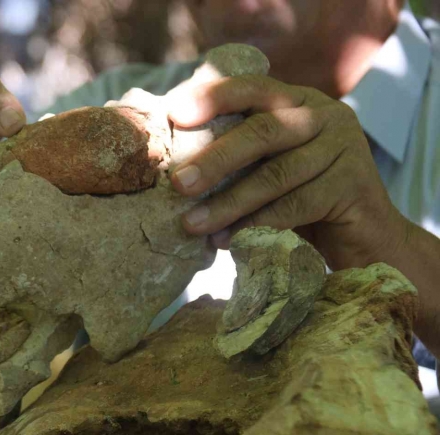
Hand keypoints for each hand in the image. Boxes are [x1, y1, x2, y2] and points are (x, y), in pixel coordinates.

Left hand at [168, 74, 409, 270]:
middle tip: (177, 183)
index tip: (174, 114)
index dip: (213, 98)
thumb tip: (173, 168)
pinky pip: (295, 206)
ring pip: (276, 174)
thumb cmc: (302, 201)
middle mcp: (325, 115)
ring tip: (192, 224)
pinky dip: (256, 225)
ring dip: (228, 202)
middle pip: (263, 131)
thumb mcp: (268, 168)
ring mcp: (344, 147)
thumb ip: (238, 157)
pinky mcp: (354, 185)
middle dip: (215, 158)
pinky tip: (227, 241)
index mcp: (298, 101)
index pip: (253, 88)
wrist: (365, 238)